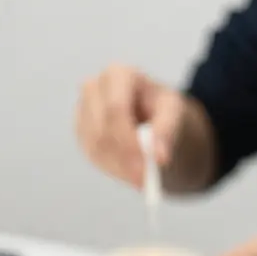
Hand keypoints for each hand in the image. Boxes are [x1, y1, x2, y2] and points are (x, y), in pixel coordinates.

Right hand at [75, 65, 193, 187]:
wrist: (153, 115)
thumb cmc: (163, 108)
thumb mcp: (174, 112)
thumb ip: (167, 131)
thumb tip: (159, 158)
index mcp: (118, 74)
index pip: (115, 109)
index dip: (129, 140)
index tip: (148, 163)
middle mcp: (94, 88)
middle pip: (102, 130)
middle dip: (125, 159)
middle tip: (145, 181)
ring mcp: (83, 109)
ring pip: (95, 146)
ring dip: (119, 167)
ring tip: (143, 179)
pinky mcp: (81, 131)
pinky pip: (93, 155)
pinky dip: (113, 169)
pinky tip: (131, 173)